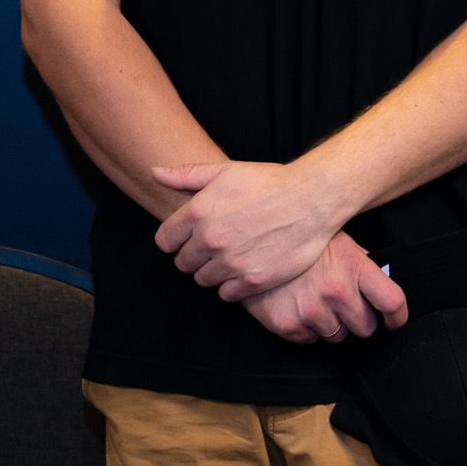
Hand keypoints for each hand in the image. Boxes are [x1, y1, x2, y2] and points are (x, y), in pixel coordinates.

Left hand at [151, 157, 346, 297]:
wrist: (311, 199)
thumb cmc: (269, 182)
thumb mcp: (226, 171)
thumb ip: (186, 175)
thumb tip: (155, 173)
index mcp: (198, 212)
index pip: (165, 241)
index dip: (175, 240)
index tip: (188, 238)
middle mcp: (210, 240)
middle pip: (183, 264)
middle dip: (194, 256)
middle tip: (215, 246)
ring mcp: (232, 263)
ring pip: (203, 280)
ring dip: (213, 271)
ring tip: (232, 256)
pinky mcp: (253, 280)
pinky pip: (227, 294)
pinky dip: (232, 285)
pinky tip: (245, 269)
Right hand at [242, 234, 410, 344]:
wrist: (252, 243)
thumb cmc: (300, 242)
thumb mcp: (338, 243)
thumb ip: (361, 266)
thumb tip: (382, 286)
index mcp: (354, 267)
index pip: (392, 302)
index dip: (398, 317)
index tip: (394, 322)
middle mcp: (336, 291)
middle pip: (367, 327)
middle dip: (359, 320)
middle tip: (344, 305)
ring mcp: (311, 310)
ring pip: (339, 336)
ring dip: (332, 324)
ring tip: (316, 301)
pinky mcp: (288, 325)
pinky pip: (311, 340)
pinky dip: (308, 329)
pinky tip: (298, 307)